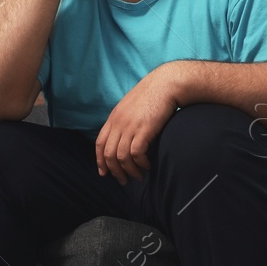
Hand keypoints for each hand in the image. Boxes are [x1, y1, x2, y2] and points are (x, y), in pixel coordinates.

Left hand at [96, 66, 179, 183]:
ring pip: (121, 157)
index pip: (100, 143)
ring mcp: (130, 126)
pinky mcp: (143, 130)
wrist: (166, 84)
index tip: (105, 173)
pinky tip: (148, 165)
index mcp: (114, 117)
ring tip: (139, 176)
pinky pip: (136, 154)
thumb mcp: (132, 107)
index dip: (100, 160)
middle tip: (124, 181)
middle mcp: (118, 123)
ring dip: (130, 171)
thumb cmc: (154, 95)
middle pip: (109, 154)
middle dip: (115, 171)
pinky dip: (141, 163)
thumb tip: (125, 137)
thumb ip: (125, 120)